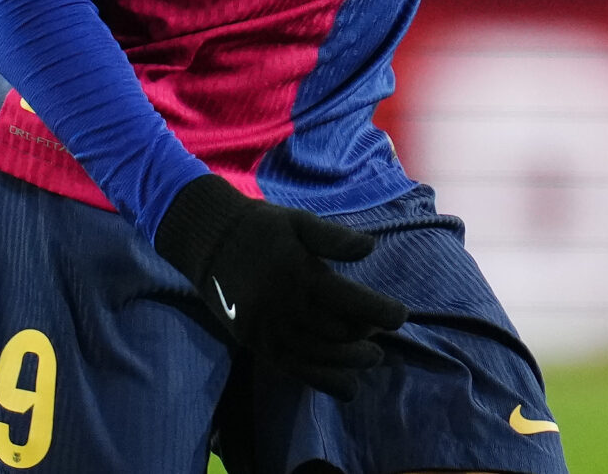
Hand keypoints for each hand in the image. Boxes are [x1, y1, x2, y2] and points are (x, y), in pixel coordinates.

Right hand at [153, 174, 406, 397]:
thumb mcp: (298, 221)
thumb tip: (370, 247)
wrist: (207, 240)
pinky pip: (293, 368)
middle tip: (381, 333)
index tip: (400, 315)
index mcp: (299, 273)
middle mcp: (284, 306)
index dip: (380, 311)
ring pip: (317, 356)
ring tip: (371, 359)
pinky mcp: (254, 342)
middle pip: (336, 332)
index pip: (349, 301)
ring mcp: (267, 328)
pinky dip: (322, 380)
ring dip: (348, 361)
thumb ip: (334, 238)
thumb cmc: (260, 227)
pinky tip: (345, 386)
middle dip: (365, 336)